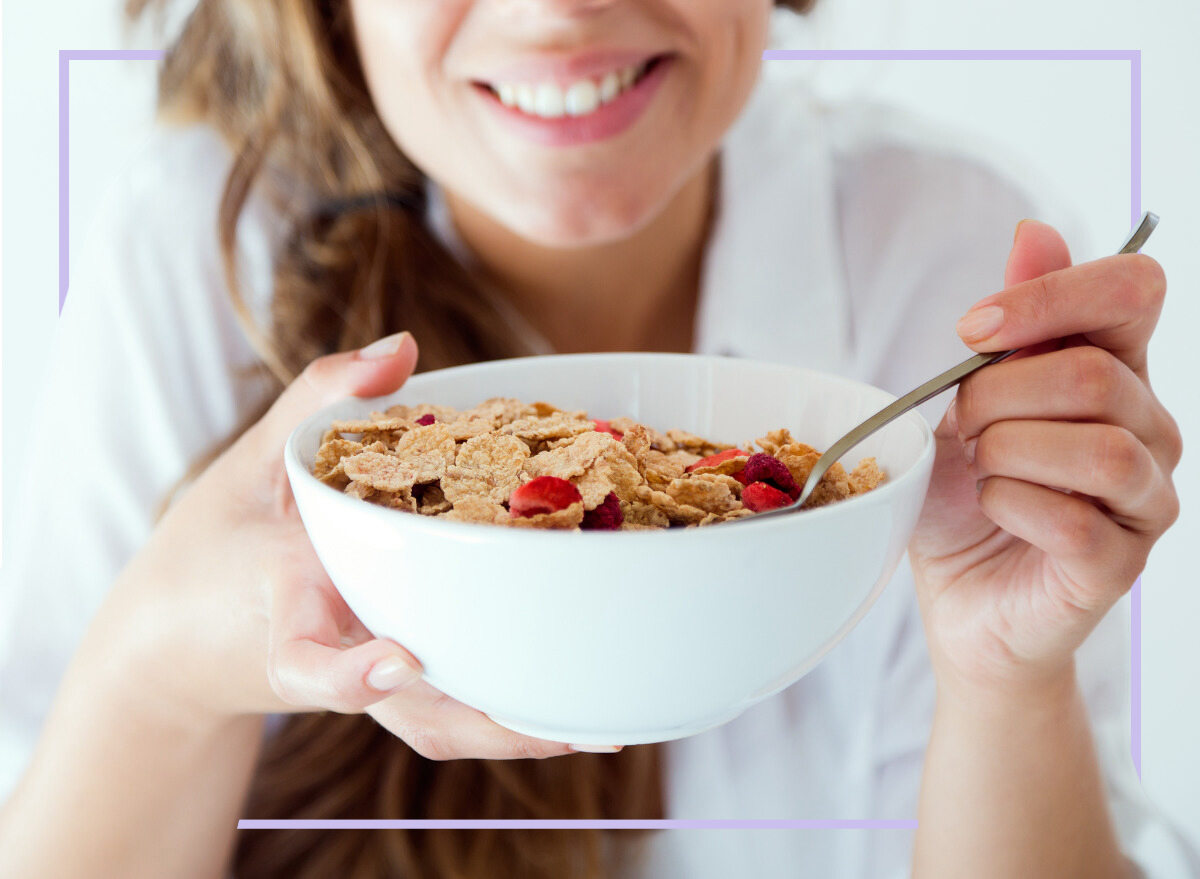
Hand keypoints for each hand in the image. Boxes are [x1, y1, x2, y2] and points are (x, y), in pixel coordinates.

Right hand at [97, 332, 577, 759]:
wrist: (175, 644)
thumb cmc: (212, 550)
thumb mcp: (251, 460)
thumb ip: (320, 397)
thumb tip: (405, 345)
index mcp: (287, 603)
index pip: (302, 658)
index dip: (347, 673)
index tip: (399, 662)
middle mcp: (332, 655)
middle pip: (409, 714)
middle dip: (490, 724)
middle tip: (576, 726)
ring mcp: (359, 685)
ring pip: (438, 727)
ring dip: (514, 732)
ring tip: (599, 729)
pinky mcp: (380, 691)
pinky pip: (445, 710)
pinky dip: (503, 710)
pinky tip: (570, 706)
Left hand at [908, 221, 1180, 698]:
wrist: (960, 597)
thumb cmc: (965, 494)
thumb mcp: (969, 400)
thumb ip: (1011, 325)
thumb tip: (1034, 231)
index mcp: (1115, 370)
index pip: (1134, 290)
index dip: (1052, 297)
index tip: (974, 331)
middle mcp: (1147, 427)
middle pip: (1091, 374)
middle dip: (996, 397)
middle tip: (961, 427)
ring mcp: (1145, 497)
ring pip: (1094, 447)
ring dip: (1006, 454)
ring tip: (981, 470)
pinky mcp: (1122, 561)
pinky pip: (1073, 519)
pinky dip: (1011, 507)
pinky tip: (994, 511)